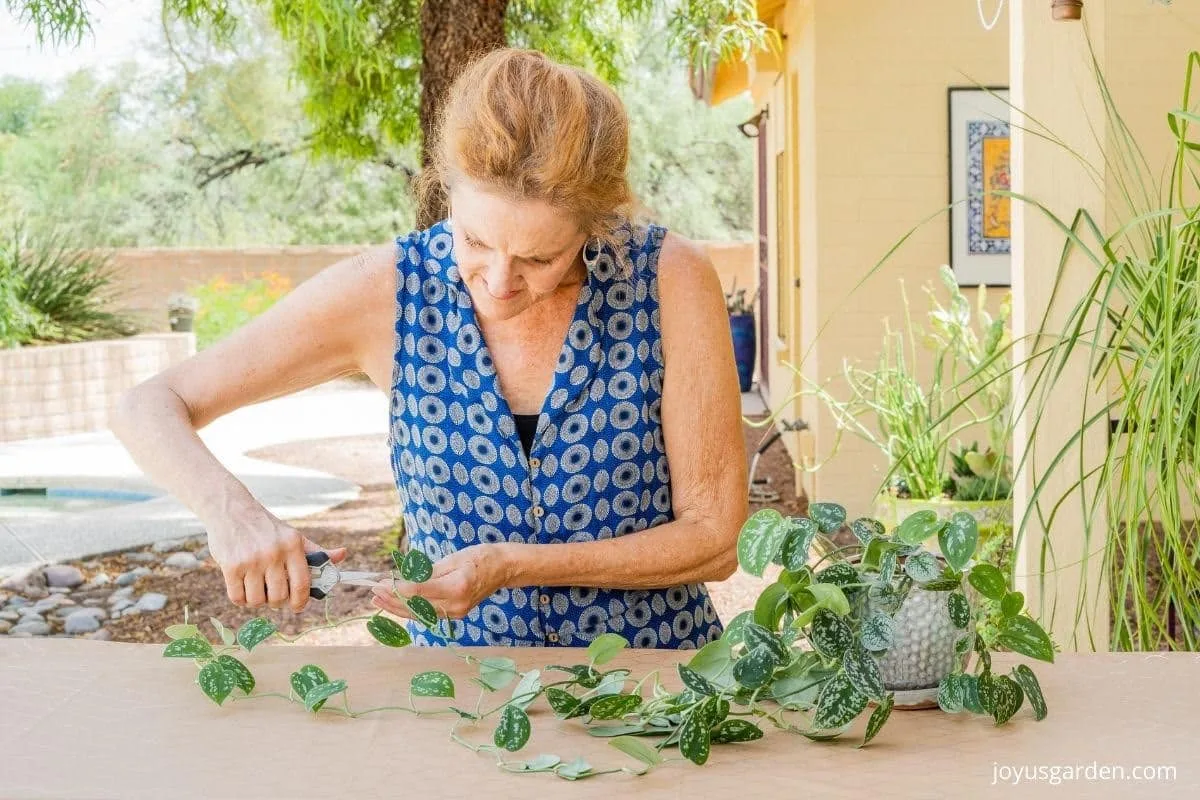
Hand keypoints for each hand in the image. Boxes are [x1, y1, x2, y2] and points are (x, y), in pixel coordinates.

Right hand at [208, 512, 346, 613]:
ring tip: (256, 587)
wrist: (231, 509)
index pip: (302, 584)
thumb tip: (343, 554)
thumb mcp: (293, 535)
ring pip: (257, 601)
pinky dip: (240, 598)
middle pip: (279, 597)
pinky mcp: (230, 567)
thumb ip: (316, 551)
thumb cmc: (266, 527)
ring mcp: (251, 561)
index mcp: (292, 545)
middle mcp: (273, 553)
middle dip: (277, 602)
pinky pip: (237, 599)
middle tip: (273, 594)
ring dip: (257, 600)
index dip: (301, 601)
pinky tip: (242, 586)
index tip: (298, 606)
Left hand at [371, 544, 511, 619]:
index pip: (419, 592)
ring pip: (419, 614)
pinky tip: (396, 605)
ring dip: (397, 608)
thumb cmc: (480, 557)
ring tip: (378, 601)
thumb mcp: (453, 558)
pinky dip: (410, 609)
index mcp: (456, 587)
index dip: (397, 588)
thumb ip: (428, 572)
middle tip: (373, 592)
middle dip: (392, 600)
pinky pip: (427, 614)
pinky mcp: (454, 615)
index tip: (381, 583)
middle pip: (416, 607)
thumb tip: (404, 579)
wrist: (503, 569)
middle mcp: (455, 605)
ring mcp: (456, 613)